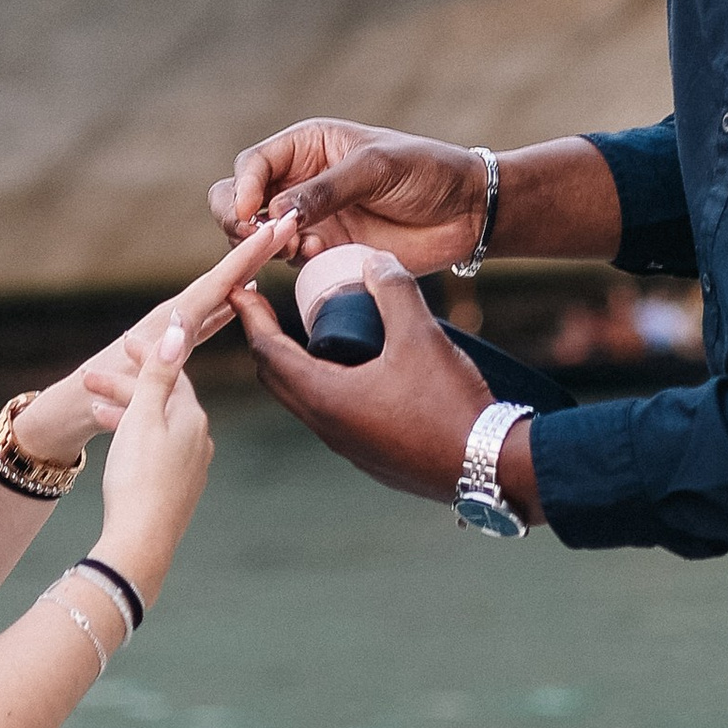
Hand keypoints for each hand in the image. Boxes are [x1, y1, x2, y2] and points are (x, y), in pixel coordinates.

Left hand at [71, 219, 285, 440]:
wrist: (70, 412)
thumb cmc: (94, 397)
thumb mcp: (129, 379)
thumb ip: (159, 355)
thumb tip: (185, 325)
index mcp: (168, 323)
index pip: (216, 282)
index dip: (247, 256)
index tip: (273, 229)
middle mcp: (173, 319)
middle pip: (222, 278)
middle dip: (253, 253)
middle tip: (284, 223)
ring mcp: (174, 329)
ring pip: (219, 294)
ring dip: (245, 273)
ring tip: (273, 250)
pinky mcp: (174, 344)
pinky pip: (211, 316)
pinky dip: (230, 303)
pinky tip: (242, 299)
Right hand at [94, 317, 215, 596]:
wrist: (140, 541)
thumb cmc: (137, 476)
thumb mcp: (143, 416)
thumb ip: (160, 372)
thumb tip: (181, 329)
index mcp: (193, 417)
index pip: (172, 372)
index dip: (146, 355)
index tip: (122, 343)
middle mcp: (199, 439)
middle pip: (162, 399)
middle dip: (126, 386)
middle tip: (89, 379)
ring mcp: (190, 466)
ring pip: (156, 425)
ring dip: (126, 412)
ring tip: (93, 411)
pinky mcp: (178, 489)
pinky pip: (157, 450)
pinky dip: (135, 438)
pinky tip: (117, 445)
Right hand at [211, 120, 486, 272]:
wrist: (466, 212)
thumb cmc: (425, 172)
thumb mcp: (374, 169)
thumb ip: (323, 190)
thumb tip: (273, 214)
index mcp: (307, 146)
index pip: (252, 165)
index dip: (244, 189)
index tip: (253, 214)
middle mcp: (299, 182)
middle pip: (238, 200)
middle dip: (240, 221)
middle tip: (261, 238)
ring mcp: (309, 219)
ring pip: (255, 236)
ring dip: (266, 246)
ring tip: (302, 246)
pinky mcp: (325, 251)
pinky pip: (288, 261)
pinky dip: (293, 262)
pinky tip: (322, 255)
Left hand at [233, 267, 518, 509]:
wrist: (488, 468)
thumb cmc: (449, 404)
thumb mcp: (420, 336)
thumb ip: (392, 291)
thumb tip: (373, 260)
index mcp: (326, 398)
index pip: (268, 352)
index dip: (251, 317)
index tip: (239, 289)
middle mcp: (327, 427)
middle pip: (276, 379)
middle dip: (266, 339)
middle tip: (264, 307)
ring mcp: (348, 446)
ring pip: (304, 400)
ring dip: (296, 364)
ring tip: (306, 331)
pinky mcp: (371, 455)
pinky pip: (331, 415)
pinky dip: (325, 384)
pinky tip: (350, 369)